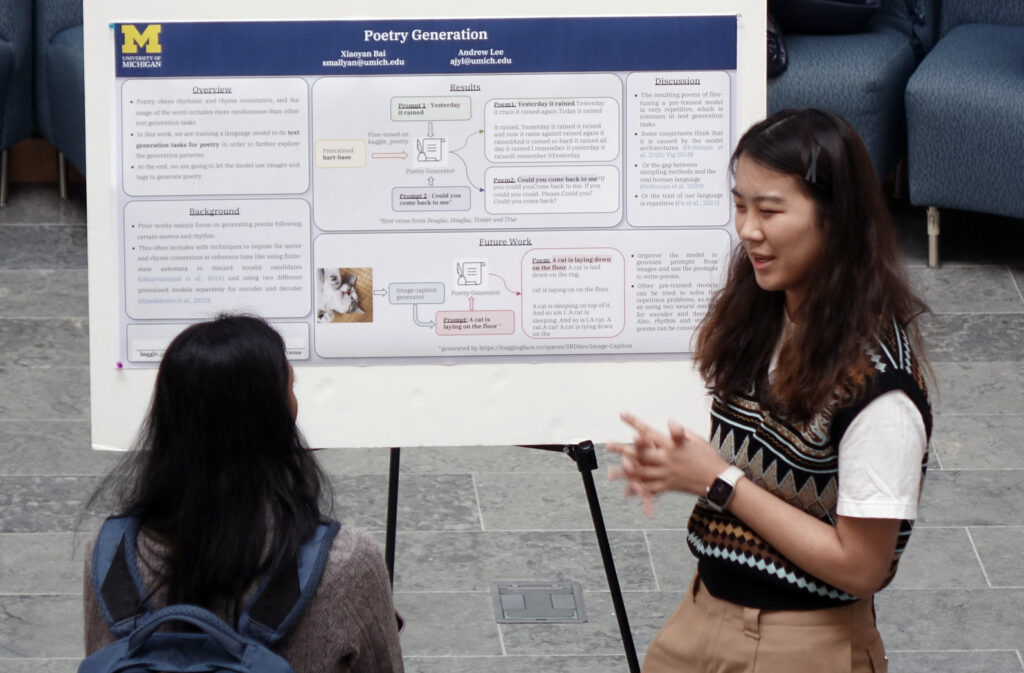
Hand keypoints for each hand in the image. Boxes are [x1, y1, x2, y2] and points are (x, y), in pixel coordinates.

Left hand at [607, 412, 729, 515]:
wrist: (718, 480)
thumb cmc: (707, 456)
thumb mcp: (696, 439)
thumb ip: (679, 433)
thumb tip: (670, 424)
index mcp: (671, 445)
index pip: (649, 431)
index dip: (634, 422)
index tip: (622, 415)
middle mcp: (666, 460)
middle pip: (640, 453)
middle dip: (622, 449)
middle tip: (608, 445)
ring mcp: (666, 474)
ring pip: (641, 473)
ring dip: (625, 472)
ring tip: (611, 472)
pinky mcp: (668, 486)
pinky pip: (650, 490)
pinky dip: (638, 491)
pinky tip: (627, 492)